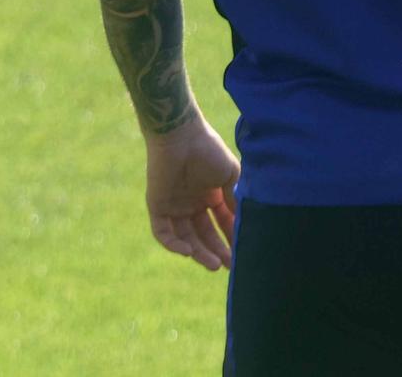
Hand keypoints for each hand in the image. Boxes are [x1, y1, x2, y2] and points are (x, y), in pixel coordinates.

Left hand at [144, 116, 240, 269]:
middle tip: (229, 266)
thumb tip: (244, 224)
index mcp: (210, 195)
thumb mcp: (231, 177)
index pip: (222, 223)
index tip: (243, 253)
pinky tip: (187, 251)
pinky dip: (173, 244)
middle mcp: (192, 203)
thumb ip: (236, 200)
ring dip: (198, 252)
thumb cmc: (209, 151)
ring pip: (185, 238)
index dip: (231, 238)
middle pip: (204, 235)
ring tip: (213, 264)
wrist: (182, 136)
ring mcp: (174, 206)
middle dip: (216, 251)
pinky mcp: (157, 207)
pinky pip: (163, 232)